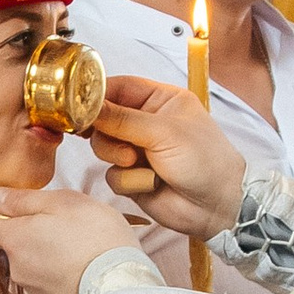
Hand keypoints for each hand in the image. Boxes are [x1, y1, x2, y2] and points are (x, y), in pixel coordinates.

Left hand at [0, 183, 137, 293]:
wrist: (122, 287)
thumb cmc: (96, 238)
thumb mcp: (63, 202)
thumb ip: (23, 199)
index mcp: (14, 239)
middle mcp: (16, 268)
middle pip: (11, 244)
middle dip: (28, 232)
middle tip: (60, 222)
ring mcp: (34, 289)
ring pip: (31, 262)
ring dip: (45, 252)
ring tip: (78, 244)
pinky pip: (48, 280)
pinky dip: (59, 270)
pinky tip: (82, 264)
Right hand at [87, 77, 245, 240]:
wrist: (217, 206)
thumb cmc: (204, 160)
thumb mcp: (163, 132)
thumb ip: (122, 119)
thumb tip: (88, 106)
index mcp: (160, 100)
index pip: (119, 87)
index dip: (96, 94)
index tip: (76, 103)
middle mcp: (146, 122)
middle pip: (103, 118)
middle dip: (106, 132)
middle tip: (117, 142)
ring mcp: (138, 150)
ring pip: (103, 147)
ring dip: (117, 157)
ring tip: (136, 162)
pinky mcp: (132, 177)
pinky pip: (111, 175)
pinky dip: (128, 180)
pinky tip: (149, 183)